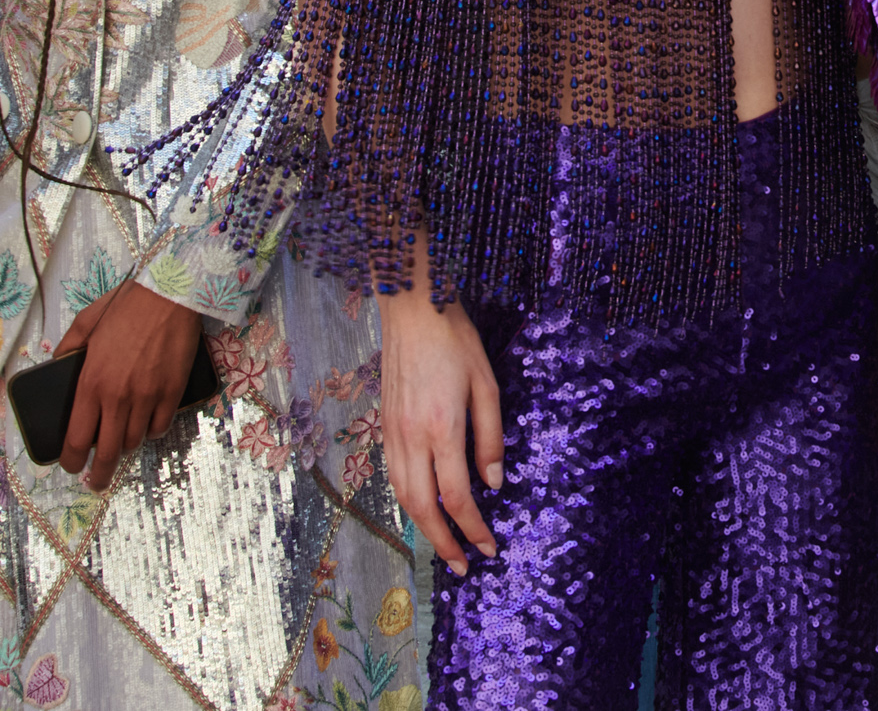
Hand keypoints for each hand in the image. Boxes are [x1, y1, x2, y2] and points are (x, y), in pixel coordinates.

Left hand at [52, 280, 201, 489]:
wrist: (170, 294)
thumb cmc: (127, 304)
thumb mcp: (86, 322)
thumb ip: (68, 347)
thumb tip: (57, 364)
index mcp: (90, 383)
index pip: (76, 438)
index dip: (71, 461)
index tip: (71, 467)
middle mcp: (117, 397)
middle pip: (106, 452)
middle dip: (99, 475)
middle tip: (96, 482)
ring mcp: (147, 397)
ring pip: (133, 441)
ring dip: (124, 446)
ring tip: (120, 443)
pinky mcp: (172, 392)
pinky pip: (159, 427)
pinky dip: (151, 431)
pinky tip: (147, 424)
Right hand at [377, 289, 501, 575]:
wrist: (413, 309)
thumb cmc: (456, 342)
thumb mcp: (487, 386)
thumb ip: (490, 438)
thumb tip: (494, 483)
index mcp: (441, 429)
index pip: (456, 497)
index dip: (473, 529)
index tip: (489, 548)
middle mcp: (411, 438)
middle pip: (423, 508)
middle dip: (444, 542)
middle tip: (462, 567)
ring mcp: (392, 433)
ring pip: (403, 496)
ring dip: (423, 528)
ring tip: (443, 548)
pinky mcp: (383, 426)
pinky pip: (393, 475)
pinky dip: (407, 501)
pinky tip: (422, 509)